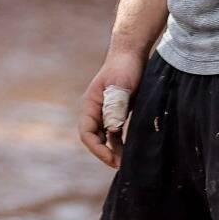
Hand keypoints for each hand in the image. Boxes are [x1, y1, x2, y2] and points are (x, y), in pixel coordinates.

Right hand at [78, 48, 144, 168]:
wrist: (132, 53)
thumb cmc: (125, 68)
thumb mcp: (121, 87)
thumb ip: (115, 107)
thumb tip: (112, 130)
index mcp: (90, 105)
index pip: (86, 133)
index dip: (97, 149)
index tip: (111, 159)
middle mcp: (95, 111)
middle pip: (94, 139)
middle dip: (104, 154)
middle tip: (121, 165)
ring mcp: (105, 112)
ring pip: (104, 138)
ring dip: (112, 151)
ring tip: (126, 163)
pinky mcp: (117, 112)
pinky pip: (115, 133)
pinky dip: (120, 144)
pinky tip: (130, 151)